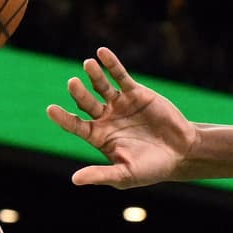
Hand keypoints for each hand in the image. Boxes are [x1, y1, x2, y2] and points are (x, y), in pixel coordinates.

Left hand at [45, 48, 200, 187]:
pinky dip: (112, 64)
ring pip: (102, 86)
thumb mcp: (125, 175)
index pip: (75, 125)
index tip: (51, 109)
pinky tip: (102, 52)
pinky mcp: (136, 93)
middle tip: (72, 83)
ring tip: (88, 64)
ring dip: (94, 75)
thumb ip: (101, 174)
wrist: (181, 153)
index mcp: (98, 137)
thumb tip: (75, 179)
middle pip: (86, 102)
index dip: (63, 118)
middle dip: (79, 93)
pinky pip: (121, 76)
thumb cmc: (152, 169)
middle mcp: (105, 118)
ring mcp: (120, 104)